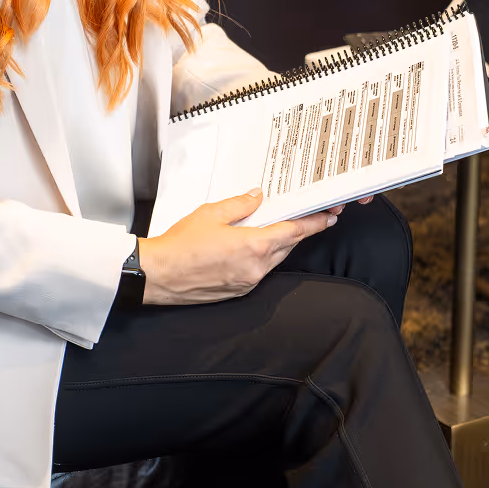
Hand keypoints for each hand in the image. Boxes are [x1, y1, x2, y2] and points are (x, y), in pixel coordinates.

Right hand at [138, 189, 336, 305]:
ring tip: (278, 227)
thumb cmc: (180, 244)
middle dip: (298, 231)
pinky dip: (263, 257)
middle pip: (288, 246)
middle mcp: (257, 268)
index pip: (294, 232)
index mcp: (254, 246)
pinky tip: (253, 246)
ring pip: (274, 260)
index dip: (314, 223)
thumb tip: (257, 196)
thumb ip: (239, 205)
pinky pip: (260, 271)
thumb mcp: (210, 214)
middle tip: (307, 216)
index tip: (329, 216)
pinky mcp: (238, 291)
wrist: (158, 275)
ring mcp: (248, 282)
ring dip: (279, 244)